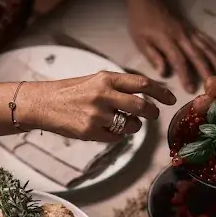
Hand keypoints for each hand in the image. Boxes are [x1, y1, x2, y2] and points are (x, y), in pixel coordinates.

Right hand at [17, 71, 175, 142]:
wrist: (43, 104)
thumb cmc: (72, 92)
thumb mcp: (95, 81)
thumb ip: (119, 87)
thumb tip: (147, 96)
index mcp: (106, 78)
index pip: (141, 83)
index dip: (160, 91)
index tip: (171, 99)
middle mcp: (103, 94)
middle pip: (142, 106)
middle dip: (152, 113)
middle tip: (153, 115)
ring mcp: (97, 114)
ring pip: (131, 125)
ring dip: (134, 127)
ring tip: (125, 123)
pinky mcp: (90, 131)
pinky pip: (117, 138)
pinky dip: (118, 136)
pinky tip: (107, 130)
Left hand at [121, 0, 215, 91]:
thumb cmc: (141, 22)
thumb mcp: (140, 40)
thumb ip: (153, 56)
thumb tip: (163, 72)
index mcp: (167, 40)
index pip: (178, 60)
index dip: (185, 75)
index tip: (191, 90)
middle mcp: (181, 36)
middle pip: (196, 55)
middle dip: (206, 71)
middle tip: (214, 86)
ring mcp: (189, 32)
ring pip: (205, 47)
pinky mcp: (192, 29)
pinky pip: (207, 39)